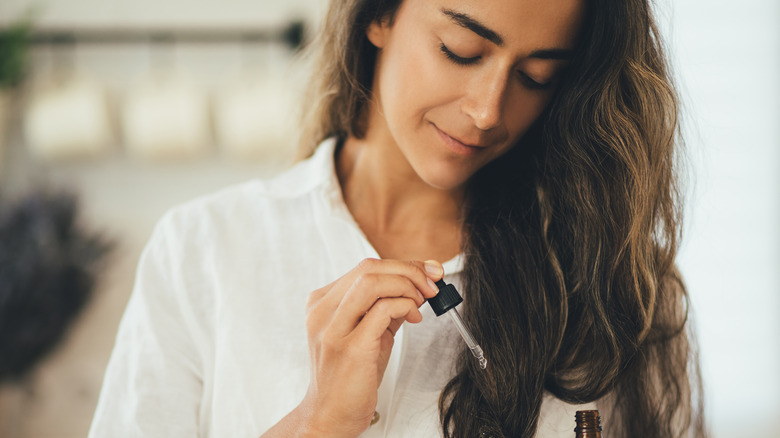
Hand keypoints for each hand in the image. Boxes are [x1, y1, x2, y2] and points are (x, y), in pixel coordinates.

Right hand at [298, 258, 442, 436]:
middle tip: (432, 284)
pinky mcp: (350, 346)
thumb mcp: (368, 333)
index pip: (365, 268)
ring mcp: (333, 328)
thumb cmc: (348, 377)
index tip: (428, 271)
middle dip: (409, 271)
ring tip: (422, 300)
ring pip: (372, 281)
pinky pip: (383, 309)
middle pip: (369, 269)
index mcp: (323, 303)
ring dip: (407, 285)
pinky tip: (413, 316)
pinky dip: (405, 305)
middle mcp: (323, 311)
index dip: (402, 265)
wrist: (329, 415)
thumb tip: (418, 284)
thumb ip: (387, 308)